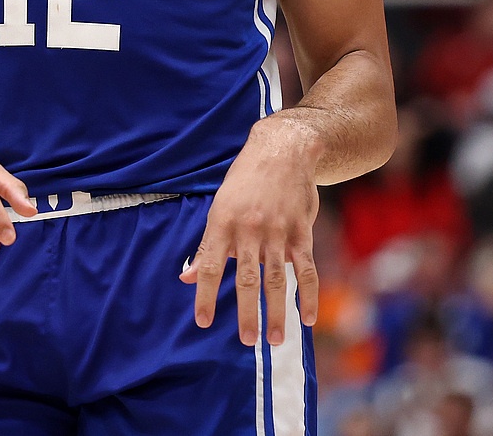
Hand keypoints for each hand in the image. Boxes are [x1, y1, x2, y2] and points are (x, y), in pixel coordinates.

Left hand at [179, 116, 320, 346]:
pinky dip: (308, 295)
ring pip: (276, 278)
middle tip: (247, 341)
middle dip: (246, 312)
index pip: (208, 265)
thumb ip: (206, 246)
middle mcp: (249, 229)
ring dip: (277, 311)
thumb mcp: (218, 207)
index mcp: (222, 223)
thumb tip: (185, 277)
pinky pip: (306, 269)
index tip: (202, 321)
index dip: (204, 294)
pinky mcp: (302, 232)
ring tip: (275, 339)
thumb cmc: (244, 182)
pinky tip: (307, 318)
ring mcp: (278, 231)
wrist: (282, 150)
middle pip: (245, 278)